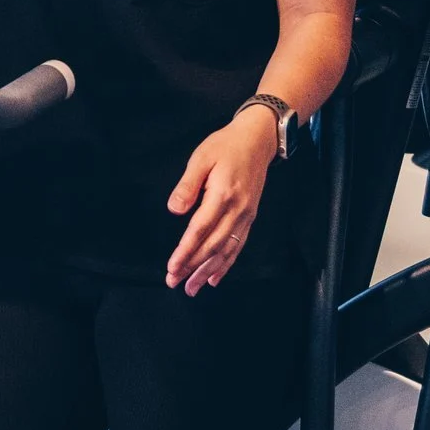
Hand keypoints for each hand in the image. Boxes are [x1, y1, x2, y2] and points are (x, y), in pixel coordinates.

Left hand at [164, 108, 277, 291]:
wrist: (257, 140)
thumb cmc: (225, 146)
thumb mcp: (201, 157)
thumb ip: (188, 185)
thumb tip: (174, 210)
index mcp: (223, 195)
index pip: (200, 230)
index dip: (186, 251)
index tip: (172, 267)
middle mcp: (237, 211)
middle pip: (212, 246)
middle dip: (192, 267)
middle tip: (174, 283)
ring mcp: (246, 216)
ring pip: (226, 251)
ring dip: (208, 272)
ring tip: (192, 288)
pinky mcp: (250, 218)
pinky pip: (238, 246)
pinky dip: (226, 264)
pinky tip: (214, 278)